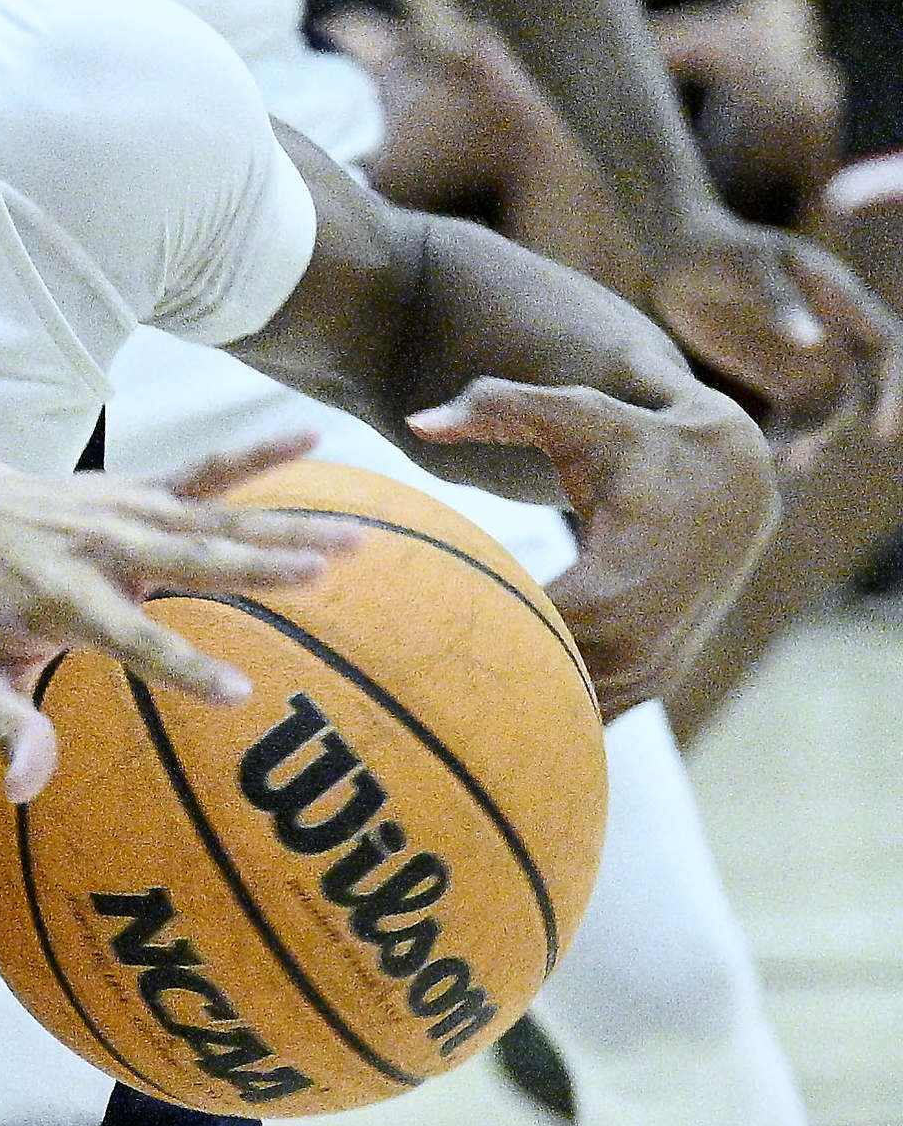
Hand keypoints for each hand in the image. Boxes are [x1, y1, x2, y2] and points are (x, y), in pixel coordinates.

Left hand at [0, 436, 362, 804]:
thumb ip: (2, 726)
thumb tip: (28, 787)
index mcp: (66, 602)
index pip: (132, 640)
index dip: (181, 666)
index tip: (238, 693)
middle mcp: (103, 550)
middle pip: (189, 562)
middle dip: (254, 569)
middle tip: (322, 575)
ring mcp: (125, 513)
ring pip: (214, 517)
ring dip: (285, 524)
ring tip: (355, 537)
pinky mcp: (137, 488)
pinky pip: (203, 469)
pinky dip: (256, 453)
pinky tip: (311, 438)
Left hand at [411, 376, 774, 711]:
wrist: (737, 481)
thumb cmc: (643, 443)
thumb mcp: (579, 416)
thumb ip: (498, 407)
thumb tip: (417, 420)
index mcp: (610, 591)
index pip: (511, 636)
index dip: (448, 636)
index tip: (387, 638)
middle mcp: (633, 645)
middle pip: (526, 686)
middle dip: (461, 679)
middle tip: (388, 675)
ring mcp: (648, 674)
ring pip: (554, 711)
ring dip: (496, 704)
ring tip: (421, 694)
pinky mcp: (653, 686)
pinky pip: (583, 718)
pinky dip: (536, 712)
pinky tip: (478, 702)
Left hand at [640, 202, 902, 461]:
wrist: (680, 258)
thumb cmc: (720, 252)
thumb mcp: (749, 268)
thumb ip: (781, 303)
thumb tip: (815, 343)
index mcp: (842, 298)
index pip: (886, 348)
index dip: (892, 388)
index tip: (879, 427)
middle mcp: (836, 333)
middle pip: (858, 390)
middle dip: (839, 426)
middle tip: (806, 455)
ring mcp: (810, 358)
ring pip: (826, 409)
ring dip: (811, 438)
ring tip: (782, 462)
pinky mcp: (780, 377)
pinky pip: (793, 415)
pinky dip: (785, 437)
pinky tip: (765, 458)